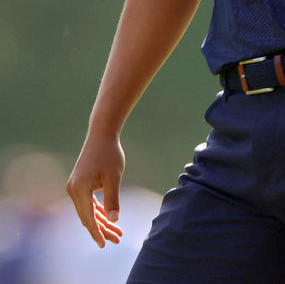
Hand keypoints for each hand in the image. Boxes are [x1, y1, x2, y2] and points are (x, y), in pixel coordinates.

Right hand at [66, 133, 125, 247]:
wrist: (102, 133)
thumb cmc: (109, 153)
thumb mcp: (114, 177)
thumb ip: (113, 199)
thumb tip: (114, 220)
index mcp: (79, 190)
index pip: (88, 218)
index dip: (96, 232)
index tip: (104, 245)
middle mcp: (73, 190)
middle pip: (87, 216)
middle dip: (102, 229)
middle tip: (118, 239)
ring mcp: (75, 187)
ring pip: (88, 211)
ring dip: (102, 221)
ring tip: (117, 232)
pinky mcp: (80, 183)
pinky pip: (89, 202)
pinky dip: (99, 210)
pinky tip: (109, 219)